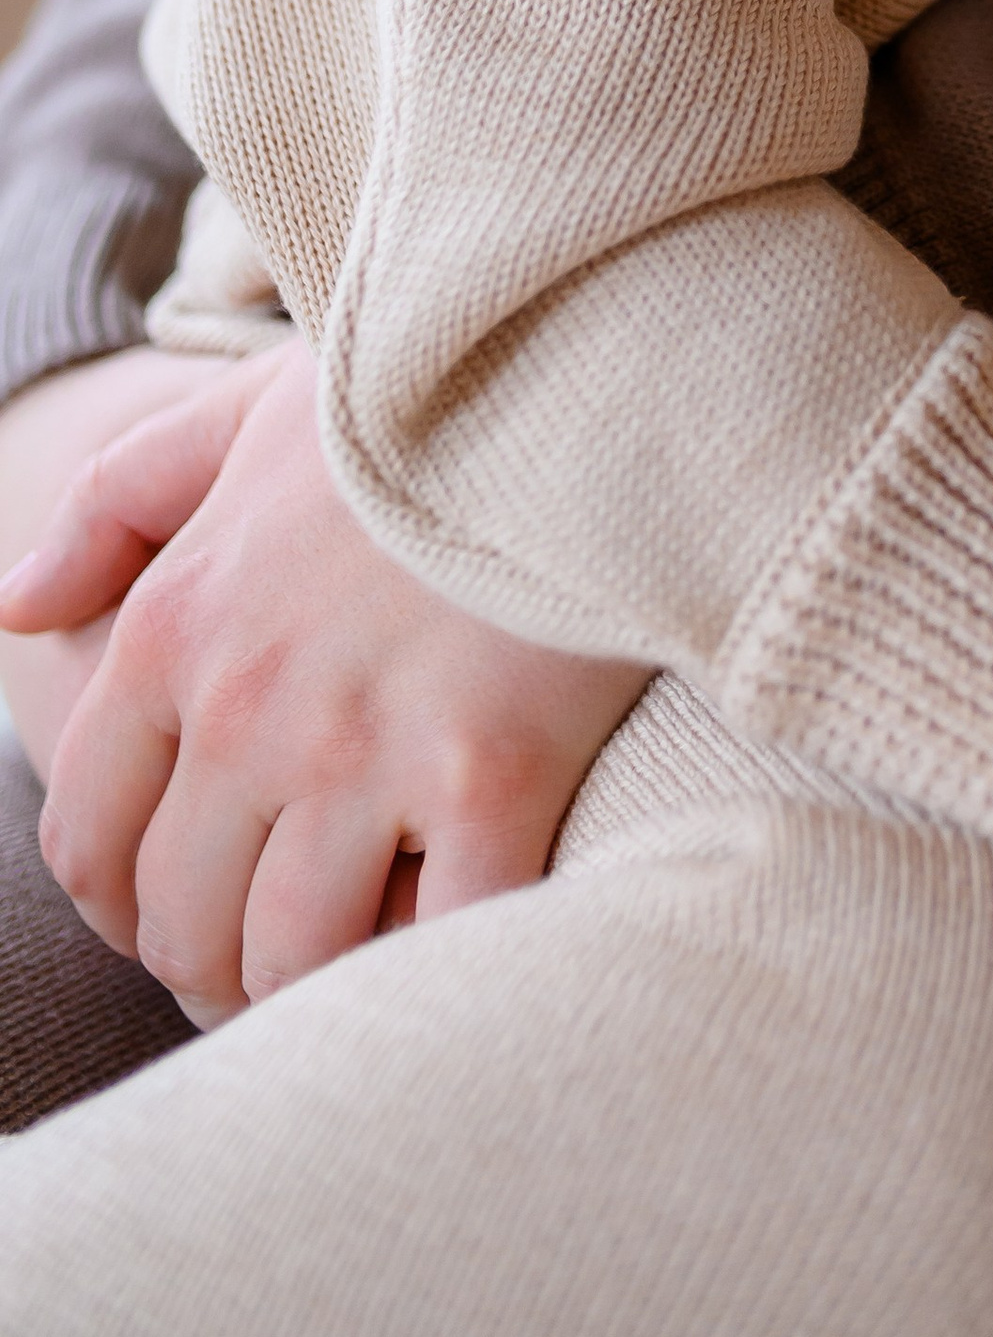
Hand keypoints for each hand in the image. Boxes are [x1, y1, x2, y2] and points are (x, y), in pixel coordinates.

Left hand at [0, 339, 647, 1025]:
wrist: (591, 358)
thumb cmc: (423, 393)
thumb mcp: (247, 415)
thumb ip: (116, 504)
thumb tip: (14, 609)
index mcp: (175, 628)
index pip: (91, 838)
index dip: (126, 905)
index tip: (193, 905)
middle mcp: (247, 706)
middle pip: (182, 921)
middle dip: (220, 958)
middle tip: (291, 939)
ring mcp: (366, 749)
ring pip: (290, 959)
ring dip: (321, 978)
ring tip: (373, 943)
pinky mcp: (491, 776)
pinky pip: (434, 943)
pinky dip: (438, 959)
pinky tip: (466, 913)